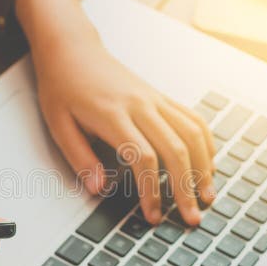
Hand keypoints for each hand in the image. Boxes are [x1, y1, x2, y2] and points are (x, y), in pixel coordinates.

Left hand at [16, 0, 215, 225]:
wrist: (72, 49)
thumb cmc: (62, 86)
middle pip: (175, 149)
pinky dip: (206, 143)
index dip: (152, 190)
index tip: (154, 215)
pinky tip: (208, 165)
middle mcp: (140, 105)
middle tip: (192, 216)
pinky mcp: (161, 96)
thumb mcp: (58, 125)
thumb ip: (80, 158)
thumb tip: (98, 189)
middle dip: (187, 187)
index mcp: (113, 114)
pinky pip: (193, 119)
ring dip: (204, 167)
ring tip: (207, 196)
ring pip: (192, 133)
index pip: (143, 157)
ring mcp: (155, 98)